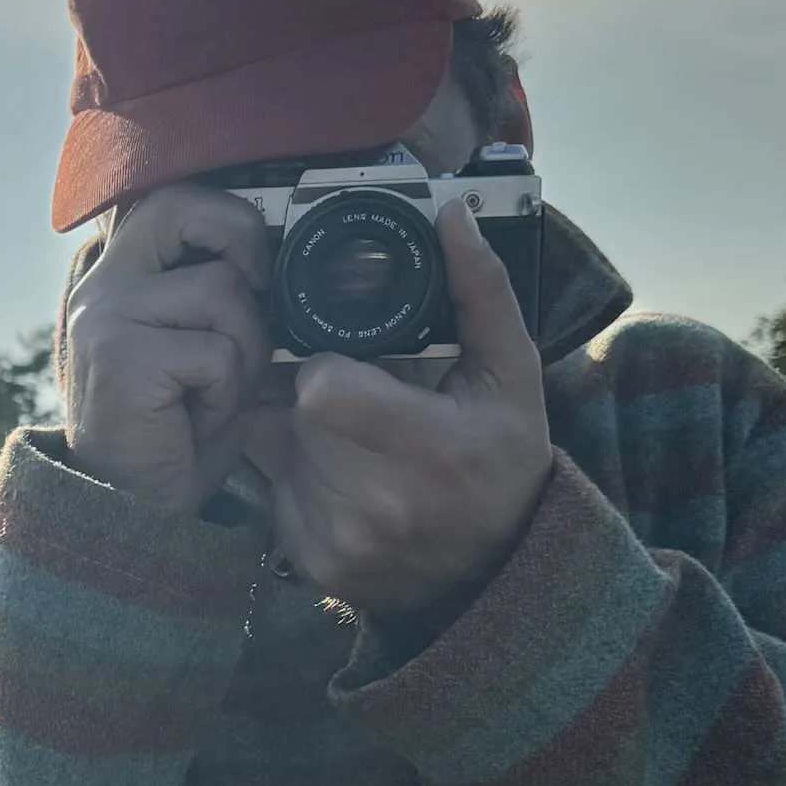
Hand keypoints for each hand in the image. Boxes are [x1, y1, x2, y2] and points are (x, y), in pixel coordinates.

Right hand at [62, 185, 276, 514]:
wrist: (131, 514)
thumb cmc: (171, 437)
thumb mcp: (197, 349)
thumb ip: (219, 297)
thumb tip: (279, 259)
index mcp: (116, 278)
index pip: (170, 201)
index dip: (224, 218)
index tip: (252, 265)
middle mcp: (100, 288)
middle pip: (184, 209)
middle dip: (242, 243)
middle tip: (257, 294)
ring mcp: (106, 319)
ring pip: (221, 292)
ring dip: (243, 351)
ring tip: (213, 395)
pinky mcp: (123, 359)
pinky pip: (217, 352)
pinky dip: (226, 394)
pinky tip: (197, 420)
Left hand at [241, 201, 552, 620]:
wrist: (497, 571)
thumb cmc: (504, 465)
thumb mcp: (511, 374)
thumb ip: (479, 291)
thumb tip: (450, 214)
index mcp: (421, 448)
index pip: (320, 387)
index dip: (328, 367)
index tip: (357, 368)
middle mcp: (370, 504)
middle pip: (292, 416)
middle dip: (314, 399)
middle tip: (361, 405)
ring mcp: (336, 542)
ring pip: (275, 454)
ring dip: (302, 438)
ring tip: (357, 445)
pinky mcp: (313, 566)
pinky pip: (274, 497)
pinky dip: (297, 481)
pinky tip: (345, 484)